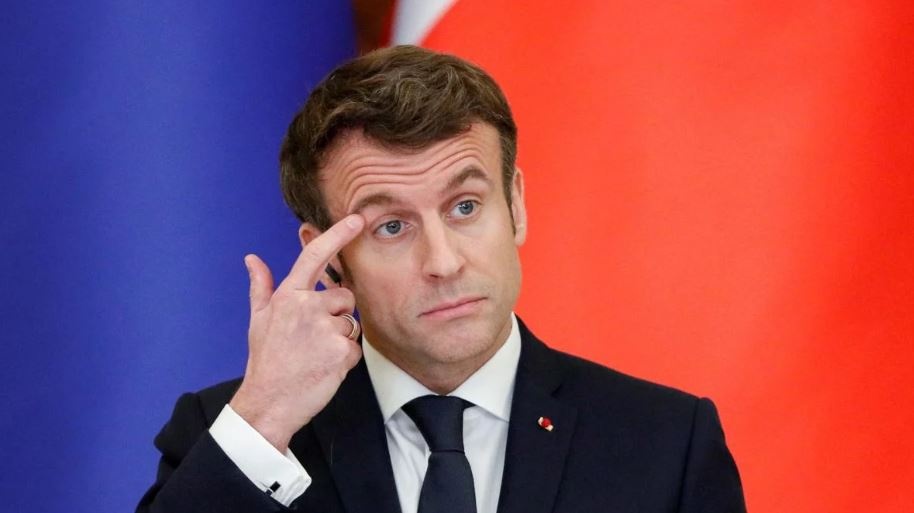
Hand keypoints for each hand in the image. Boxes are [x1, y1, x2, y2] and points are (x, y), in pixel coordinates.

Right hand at [229, 214, 364, 450]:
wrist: (269, 402)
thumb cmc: (266, 361)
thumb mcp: (258, 320)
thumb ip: (261, 287)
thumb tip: (252, 259)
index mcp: (287, 296)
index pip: (314, 256)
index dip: (337, 235)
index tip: (356, 219)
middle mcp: (306, 307)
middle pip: (344, 297)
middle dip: (338, 315)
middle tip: (314, 339)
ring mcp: (324, 329)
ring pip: (350, 323)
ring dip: (340, 339)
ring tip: (316, 355)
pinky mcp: (340, 351)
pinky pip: (354, 348)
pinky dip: (344, 360)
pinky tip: (324, 368)